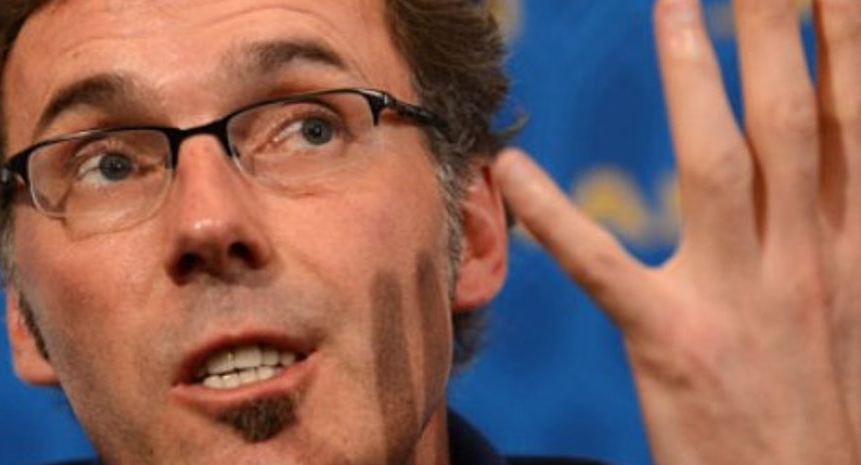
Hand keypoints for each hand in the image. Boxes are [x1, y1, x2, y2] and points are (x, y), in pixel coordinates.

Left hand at [492, 0, 860, 462]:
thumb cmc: (830, 407)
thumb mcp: (853, 305)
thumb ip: (837, 229)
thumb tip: (837, 160)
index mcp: (853, 250)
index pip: (853, 123)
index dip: (848, 44)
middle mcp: (807, 260)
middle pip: (794, 120)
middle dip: (780, 28)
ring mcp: (741, 302)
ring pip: (718, 166)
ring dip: (696, 79)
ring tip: (675, 4)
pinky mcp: (672, 345)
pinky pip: (604, 268)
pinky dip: (558, 216)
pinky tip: (513, 166)